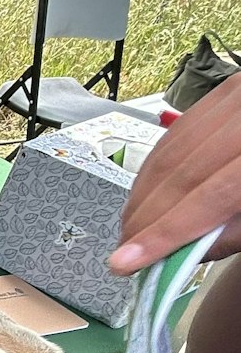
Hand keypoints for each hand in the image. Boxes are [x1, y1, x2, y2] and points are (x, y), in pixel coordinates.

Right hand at [111, 75, 240, 274]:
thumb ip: (236, 232)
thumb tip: (182, 252)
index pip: (207, 198)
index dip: (164, 233)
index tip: (125, 263)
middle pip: (182, 175)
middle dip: (146, 218)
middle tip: (123, 252)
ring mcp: (235, 98)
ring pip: (172, 152)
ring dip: (143, 195)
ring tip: (129, 230)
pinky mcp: (225, 90)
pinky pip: (177, 133)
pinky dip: (155, 167)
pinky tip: (145, 194)